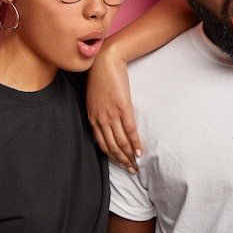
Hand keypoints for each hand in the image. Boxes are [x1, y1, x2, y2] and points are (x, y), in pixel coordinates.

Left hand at [87, 46, 141, 172]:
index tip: (122, 164)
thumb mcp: (93, 100)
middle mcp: (100, 120)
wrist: (105, 62)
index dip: (113, 156)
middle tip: (132, 170)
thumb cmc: (100, 78)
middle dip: (122, 161)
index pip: (103, 144)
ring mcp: (111, 115)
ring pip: (121, 142)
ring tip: (136, 165)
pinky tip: (140, 152)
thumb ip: (98, 115)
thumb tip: (105, 128)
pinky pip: (130, 131)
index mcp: (92, 119)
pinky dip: (135, 144)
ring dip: (129, 156)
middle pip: (112, 147)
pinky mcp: (123, 108)